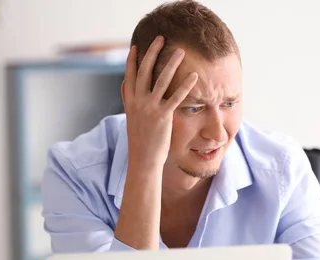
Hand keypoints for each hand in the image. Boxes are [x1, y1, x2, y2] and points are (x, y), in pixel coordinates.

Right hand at [122, 36, 198, 169]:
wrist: (143, 161)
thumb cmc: (140, 142)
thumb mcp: (131, 119)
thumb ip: (129, 101)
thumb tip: (125, 86)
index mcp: (129, 102)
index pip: (129, 75)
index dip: (132, 59)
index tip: (137, 46)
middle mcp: (138, 102)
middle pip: (144, 70)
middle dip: (153, 52)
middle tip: (161, 38)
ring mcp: (150, 108)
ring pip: (161, 79)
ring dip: (171, 63)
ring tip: (180, 51)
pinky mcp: (163, 116)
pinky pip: (176, 97)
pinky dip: (186, 85)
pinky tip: (194, 76)